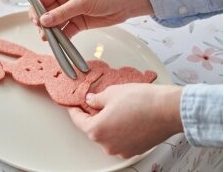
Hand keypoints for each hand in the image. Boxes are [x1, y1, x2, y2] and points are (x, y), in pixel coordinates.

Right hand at [29, 0, 153, 39]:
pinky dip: (61, 38)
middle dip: (42, 23)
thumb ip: (62, 13)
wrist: (126, 3)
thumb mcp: (81, 2)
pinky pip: (64, 31)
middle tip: (44, 33)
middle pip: (45, 13)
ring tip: (49, 39)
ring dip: (51, 32)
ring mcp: (69, 12)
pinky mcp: (76, 23)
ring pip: (53, 24)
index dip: (36, 10)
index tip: (37, 22)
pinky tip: (59, 43)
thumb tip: (43, 21)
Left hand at [68, 84, 183, 157]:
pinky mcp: (135, 149)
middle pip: (93, 129)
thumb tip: (91, 101)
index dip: (75, 110)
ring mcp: (122, 149)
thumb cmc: (142, 101)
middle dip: (93, 116)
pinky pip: (121, 139)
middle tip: (96, 102)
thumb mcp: (112, 93)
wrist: (168, 109)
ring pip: (108, 135)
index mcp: (98, 130)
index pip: (78, 120)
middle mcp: (108, 144)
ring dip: (108, 123)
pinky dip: (120, 129)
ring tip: (116, 107)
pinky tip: (127, 116)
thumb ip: (96, 99)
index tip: (73, 105)